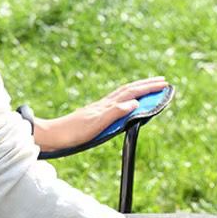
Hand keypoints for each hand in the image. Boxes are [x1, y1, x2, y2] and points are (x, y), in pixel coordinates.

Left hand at [33, 77, 167, 152]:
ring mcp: (98, 108)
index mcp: (106, 105)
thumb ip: (115, 113)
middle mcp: (103, 104)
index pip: (131, 92)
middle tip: (162, 81)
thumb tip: (135, 102)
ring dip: (137, 89)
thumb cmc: (72, 132)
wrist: (52, 136)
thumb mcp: (96, 124)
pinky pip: (115, 102)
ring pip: (122, 94)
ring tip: (148, 87)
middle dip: (146, 84)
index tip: (164, 84)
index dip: (148, 88)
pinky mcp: (94, 115)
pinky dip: (126, 98)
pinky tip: (125, 102)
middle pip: (128, 89)